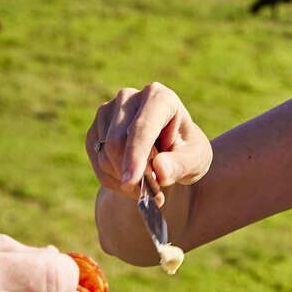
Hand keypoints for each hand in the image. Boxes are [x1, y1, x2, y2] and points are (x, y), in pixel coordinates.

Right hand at [85, 83, 209, 200]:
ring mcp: (108, 111)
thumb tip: (160, 170)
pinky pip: (97, 163)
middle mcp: (129, 98)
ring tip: (148, 184)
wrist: (171, 152)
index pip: (141, 127)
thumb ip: (180, 165)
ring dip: (125, 180)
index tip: (131, 181)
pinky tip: (132, 180)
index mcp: (159, 98)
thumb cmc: (186, 151)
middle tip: (153, 194)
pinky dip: (114, 180)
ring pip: (105, 155)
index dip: (135, 155)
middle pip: (117, 141)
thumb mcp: (195, 160)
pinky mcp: (96, 129)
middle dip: (131, 173)